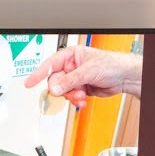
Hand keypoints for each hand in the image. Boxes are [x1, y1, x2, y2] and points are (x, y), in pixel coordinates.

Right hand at [24, 46, 141, 107]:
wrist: (125, 77)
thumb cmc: (113, 64)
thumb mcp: (88, 70)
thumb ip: (69, 80)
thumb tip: (54, 88)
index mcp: (71, 55)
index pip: (50, 64)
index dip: (39, 74)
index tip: (29, 83)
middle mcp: (71, 67)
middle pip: (55, 82)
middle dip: (63, 89)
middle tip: (71, 91)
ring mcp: (75, 78)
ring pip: (62, 92)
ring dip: (71, 96)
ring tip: (81, 95)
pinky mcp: (79, 89)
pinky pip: (70, 97)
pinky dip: (75, 100)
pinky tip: (83, 99)